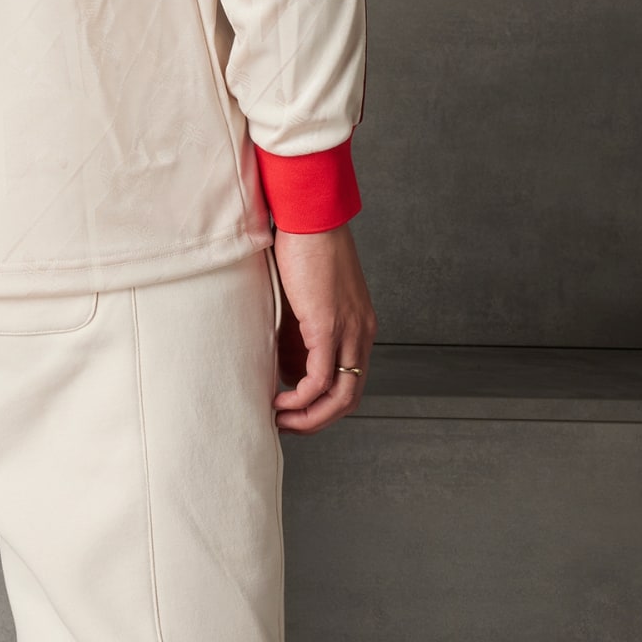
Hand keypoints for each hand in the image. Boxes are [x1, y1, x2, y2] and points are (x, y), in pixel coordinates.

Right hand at [270, 222, 375, 433]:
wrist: (309, 215)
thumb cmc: (304, 247)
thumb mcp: (308, 298)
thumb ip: (303, 331)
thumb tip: (287, 364)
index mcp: (360, 326)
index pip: (351, 382)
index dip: (325, 405)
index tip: (297, 411)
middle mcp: (361, 334)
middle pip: (349, 399)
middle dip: (318, 421)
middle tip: (288, 426)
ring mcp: (348, 331)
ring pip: (339, 398)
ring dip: (309, 418)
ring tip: (280, 420)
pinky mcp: (327, 326)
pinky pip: (318, 379)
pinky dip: (300, 399)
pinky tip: (279, 402)